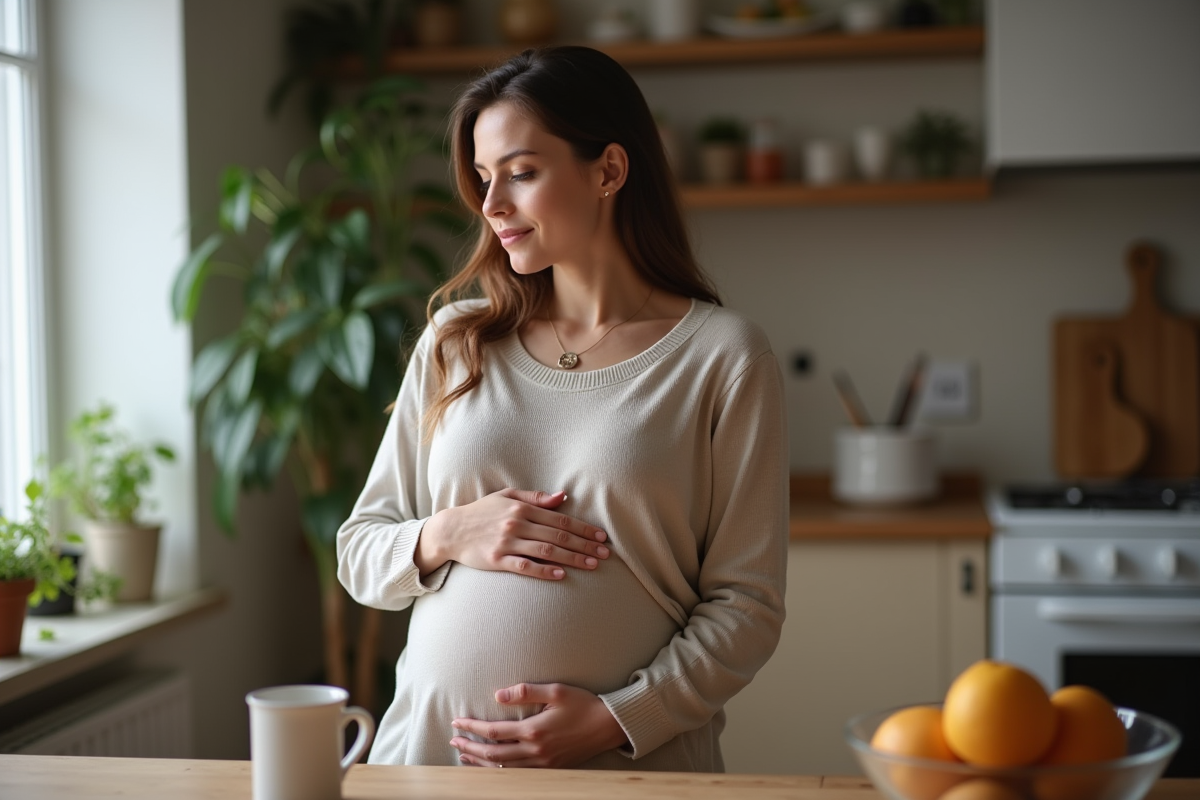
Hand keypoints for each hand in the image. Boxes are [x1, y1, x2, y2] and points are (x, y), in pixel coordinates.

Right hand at [416, 489, 609, 580]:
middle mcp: (517, 525)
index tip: (601, 537)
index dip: (583, 529)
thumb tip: (563, 497)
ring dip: (572, 558)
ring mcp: (507, 543)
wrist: (452, 530)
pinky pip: (524, 566)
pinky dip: (543, 570)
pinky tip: (560, 574)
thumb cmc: (482, 512)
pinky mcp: (497, 560)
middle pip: (558, 536)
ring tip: (591, 565)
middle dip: (585, 545)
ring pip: (546, 551)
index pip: (560, 520)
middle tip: (605, 554)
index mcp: (522, 509)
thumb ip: (535, 498)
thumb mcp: (507, 497)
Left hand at [450, 683, 627, 767]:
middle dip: (470, 748)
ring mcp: (542, 764)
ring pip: (503, 769)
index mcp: (534, 730)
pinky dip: (499, 771)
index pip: (493, 731)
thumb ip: (526, 692)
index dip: (472, 727)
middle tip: (453, 740)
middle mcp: (535, 751)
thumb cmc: (583, 704)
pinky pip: (517, 774)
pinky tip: (492, 766)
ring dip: (480, 763)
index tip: (456, 722)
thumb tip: (498, 695)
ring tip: (464, 755)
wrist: (609, 727)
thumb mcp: (555, 691)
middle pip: (492, 755)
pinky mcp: (550, 769)